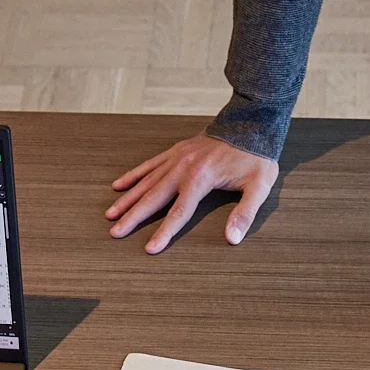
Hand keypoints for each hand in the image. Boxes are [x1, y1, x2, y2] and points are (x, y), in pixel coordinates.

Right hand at [107, 134, 280, 253]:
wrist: (251, 121)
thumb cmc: (255, 156)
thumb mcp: (258, 187)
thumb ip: (244, 213)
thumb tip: (232, 238)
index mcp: (201, 179)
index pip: (179, 212)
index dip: (164, 232)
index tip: (150, 248)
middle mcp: (183, 168)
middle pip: (153, 198)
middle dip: (133, 217)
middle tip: (116, 233)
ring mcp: (177, 158)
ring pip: (146, 182)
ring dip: (128, 199)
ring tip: (111, 214)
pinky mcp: (176, 151)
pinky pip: (149, 165)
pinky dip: (133, 175)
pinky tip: (118, 185)